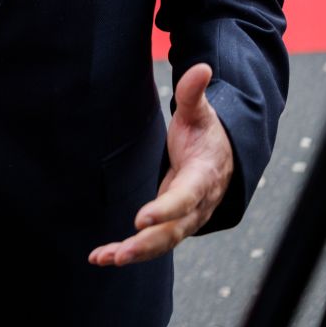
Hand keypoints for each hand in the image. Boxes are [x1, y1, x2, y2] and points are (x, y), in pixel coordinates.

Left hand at [88, 63, 234, 267]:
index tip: (141, 218)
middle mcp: (197, 204)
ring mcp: (186, 219)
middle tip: (119, 252)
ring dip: (134, 253)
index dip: (166, 209)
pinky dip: (130, 252)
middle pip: (174, 229)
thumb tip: (202, 68)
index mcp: (204, 177)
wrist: (223, 157)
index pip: (185, 197)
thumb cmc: (206, 134)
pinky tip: (102, 257)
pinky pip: (154, 243)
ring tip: (105, 259)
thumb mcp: (201, 113)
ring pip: (163, 242)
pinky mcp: (173, 225)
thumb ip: (194, 94)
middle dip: (146, 243)